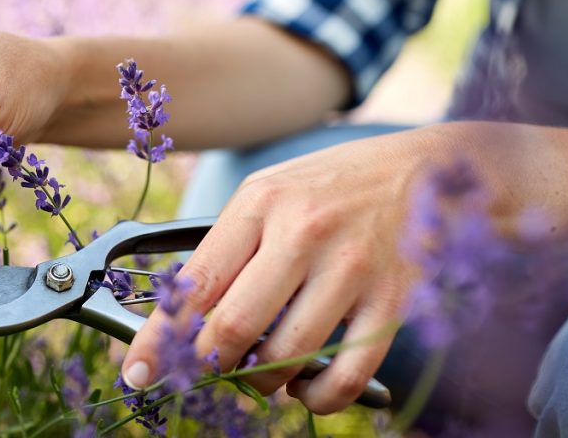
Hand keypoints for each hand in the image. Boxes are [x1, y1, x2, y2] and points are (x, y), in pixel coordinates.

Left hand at [121, 127, 444, 413]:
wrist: (429, 170)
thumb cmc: (335, 185)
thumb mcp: (271, 192)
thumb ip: (229, 245)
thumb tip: (184, 314)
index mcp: (260, 203)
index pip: (195, 283)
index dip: (159, 338)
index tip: (138, 371)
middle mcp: (302, 233)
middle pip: (234, 328)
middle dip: (209, 365)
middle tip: (206, 371)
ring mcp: (351, 268)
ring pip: (285, 357)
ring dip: (262, 382)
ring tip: (262, 372)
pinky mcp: (392, 301)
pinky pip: (345, 375)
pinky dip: (317, 398)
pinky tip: (307, 388)